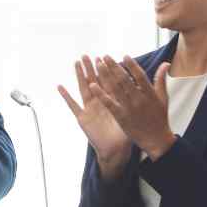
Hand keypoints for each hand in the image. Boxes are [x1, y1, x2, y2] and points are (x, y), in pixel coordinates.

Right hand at [58, 55, 131, 178]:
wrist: (116, 151)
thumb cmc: (125, 135)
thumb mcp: (132, 115)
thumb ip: (136, 102)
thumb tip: (146, 90)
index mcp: (112, 101)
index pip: (108, 82)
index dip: (105, 70)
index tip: (102, 57)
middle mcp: (100, 103)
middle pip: (94, 82)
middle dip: (91, 68)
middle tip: (86, 55)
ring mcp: (90, 109)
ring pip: (83, 89)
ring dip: (79, 76)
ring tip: (76, 63)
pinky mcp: (82, 118)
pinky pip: (73, 105)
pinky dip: (66, 96)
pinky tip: (60, 86)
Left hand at [92, 55, 174, 160]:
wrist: (155, 139)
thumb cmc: (160, 118)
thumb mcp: (163, 98)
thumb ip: (161, 80)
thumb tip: (165, 63)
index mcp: (150, 94)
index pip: (140, 75)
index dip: (132, 65)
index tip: (124, 56)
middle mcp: (139, 99)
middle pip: (124, 80)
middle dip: (114, 67)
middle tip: (105, 57)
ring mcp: (129, 108)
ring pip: (115, 89)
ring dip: (105, 75)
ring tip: (98, 65)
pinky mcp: (121, 117)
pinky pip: (109, 103)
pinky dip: (101, 94)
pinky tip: (93, 85)